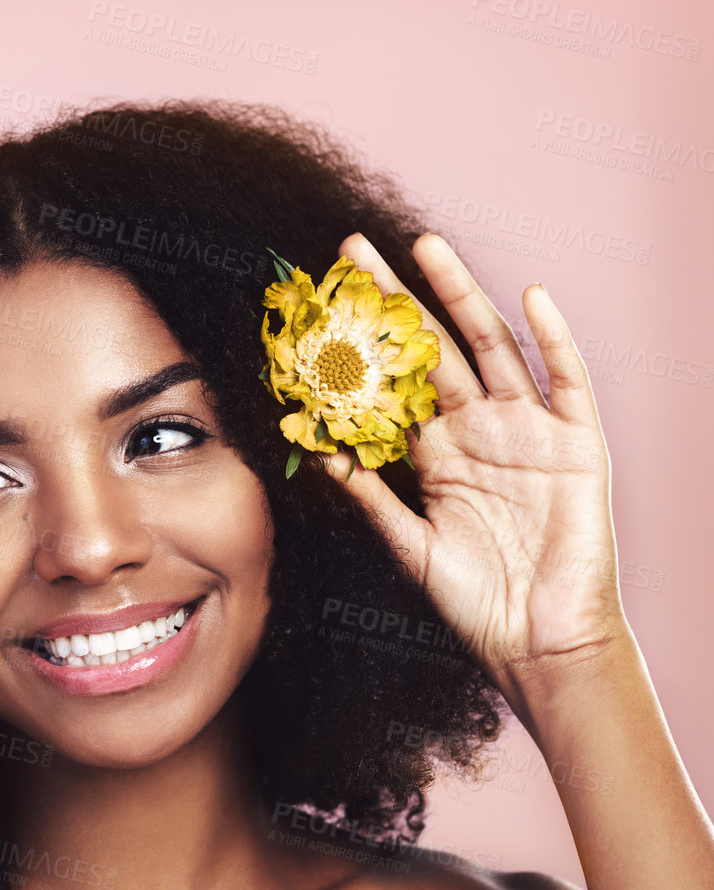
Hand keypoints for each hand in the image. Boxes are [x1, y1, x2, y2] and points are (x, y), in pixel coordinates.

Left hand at [320, 232, 628, 721]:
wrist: (538, 640)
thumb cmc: (474, 600)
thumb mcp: (406, 542)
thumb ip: (365, 494)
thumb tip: (312, 447)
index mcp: (434, 452)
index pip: (391, 383)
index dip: (359, 345)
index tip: (321, 305)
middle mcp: (477, 429)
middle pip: (432, 349)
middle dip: (395, 300)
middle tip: (354, 252)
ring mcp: (527, 430)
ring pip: (491, 347)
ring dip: (460, 296)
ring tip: (426, 249)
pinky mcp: (576, 443)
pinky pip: (567, 379)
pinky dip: (552, 337)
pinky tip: (530, 296)